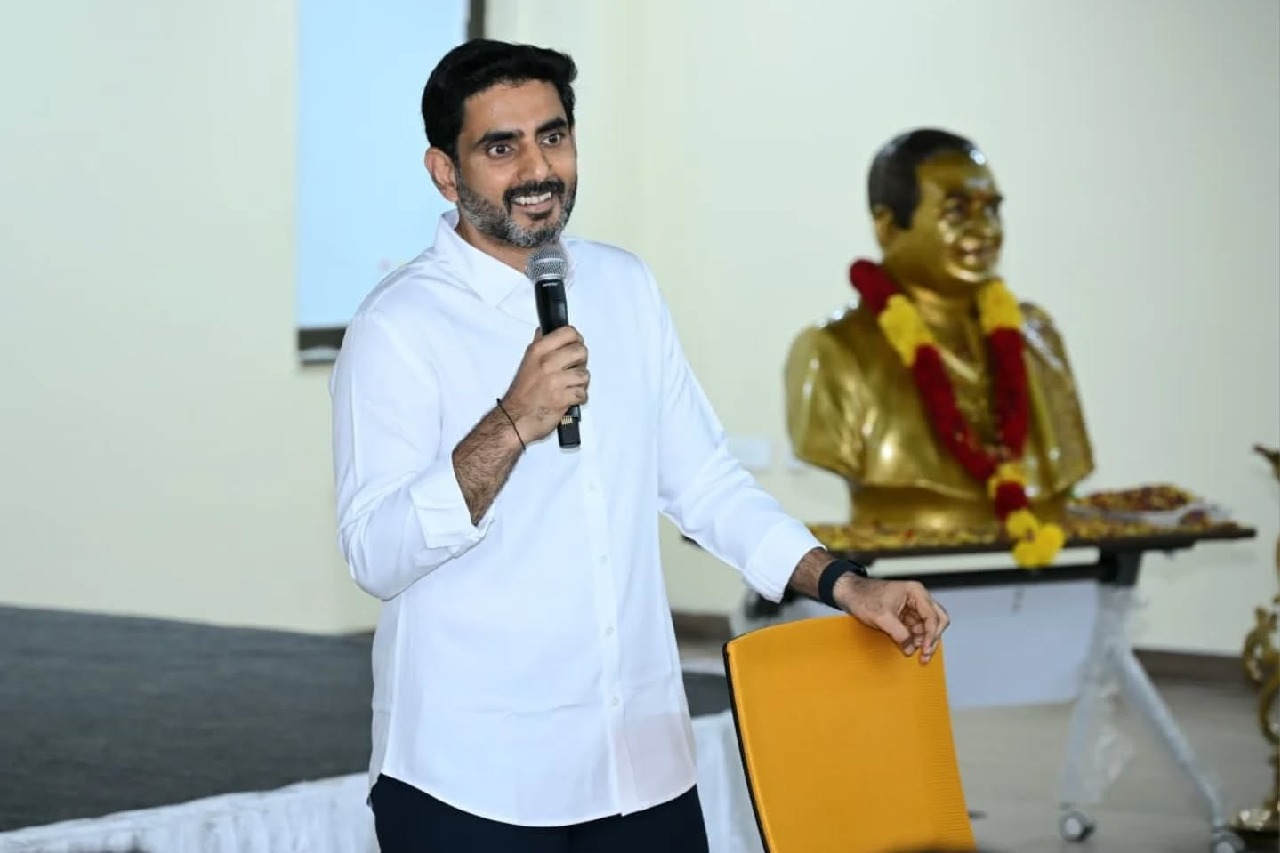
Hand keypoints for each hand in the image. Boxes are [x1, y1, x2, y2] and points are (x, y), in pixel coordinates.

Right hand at [500, 326, 588, 442]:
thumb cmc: (522, 394)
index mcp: (538, 351)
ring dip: (580, 382)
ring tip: (569, 386)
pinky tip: (569, 398)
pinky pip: (582, 393)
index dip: (576, 340)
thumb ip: (538, 346)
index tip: (574, 346)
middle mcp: (547, 363)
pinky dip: (579, 397)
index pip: (568, 332)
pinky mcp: (562, 398)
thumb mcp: (527, 363)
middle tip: (573, 369)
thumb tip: (544, 332)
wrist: (514, 418)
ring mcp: (555, 381)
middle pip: (581, 351)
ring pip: (584, 374)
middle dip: (581, 361)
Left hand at [833, 575, 949, 663]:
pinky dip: (915, 639)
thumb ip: (898, 633)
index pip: (932, 617)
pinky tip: (909, 648)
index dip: (931, 636)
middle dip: (932, 638)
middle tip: (925, 655)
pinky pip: (916, 629)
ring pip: (928, 626)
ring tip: (916, 654)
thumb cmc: (863, 596)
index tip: (925, 650)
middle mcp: (917, 598)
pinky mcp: (905, 615)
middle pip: (937, 620)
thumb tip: (910, 648)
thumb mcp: (881, 617)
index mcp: (915, 592)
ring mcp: (912, 606)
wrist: (849, 593)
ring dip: (923, 641)